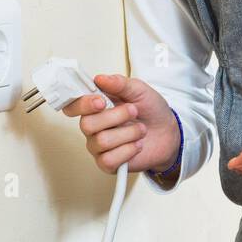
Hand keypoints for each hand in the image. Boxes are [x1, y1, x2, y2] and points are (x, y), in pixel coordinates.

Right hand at [60, 73, 179, 174]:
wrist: (169, 132)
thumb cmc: (151, 111)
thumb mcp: (139, 90)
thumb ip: (120, 83)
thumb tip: (100, 78)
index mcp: (95, 106)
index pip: (72, 106)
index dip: (82, 104)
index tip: (100, 101)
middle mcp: (93, 127)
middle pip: (86, 124)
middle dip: (116, 117)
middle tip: (134, 111)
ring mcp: (99, 146)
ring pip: (102, 141)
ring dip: (129, 133)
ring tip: (141, 129)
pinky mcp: (108, 163)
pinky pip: (109, 160)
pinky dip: (128, 150)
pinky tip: (137, 145)